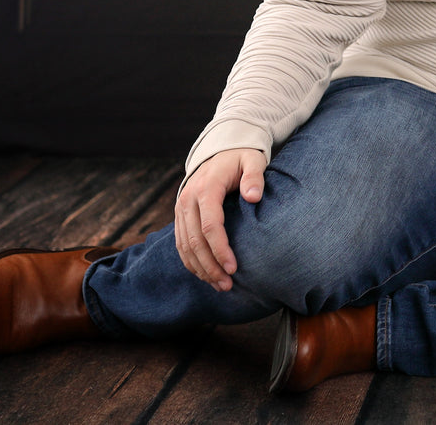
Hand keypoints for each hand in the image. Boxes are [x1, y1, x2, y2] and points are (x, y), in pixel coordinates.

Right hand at [174, 147, 266, 290]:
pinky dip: (191, 261)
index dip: (220, 248)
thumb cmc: (241, 157)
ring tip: (219, 285)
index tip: (233, 267)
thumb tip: (253, 196)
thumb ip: (254, 176)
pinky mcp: (180, 216)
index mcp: (206, 188)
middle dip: (210, 266)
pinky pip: (181, 243)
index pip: (209, 225)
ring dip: (200, 268)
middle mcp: (187, 200)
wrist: (220, 150)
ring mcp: (181, 209)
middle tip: (227, 284)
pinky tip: (205, 275)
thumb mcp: (253, 160)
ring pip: (184, 246)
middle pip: (194, 241)